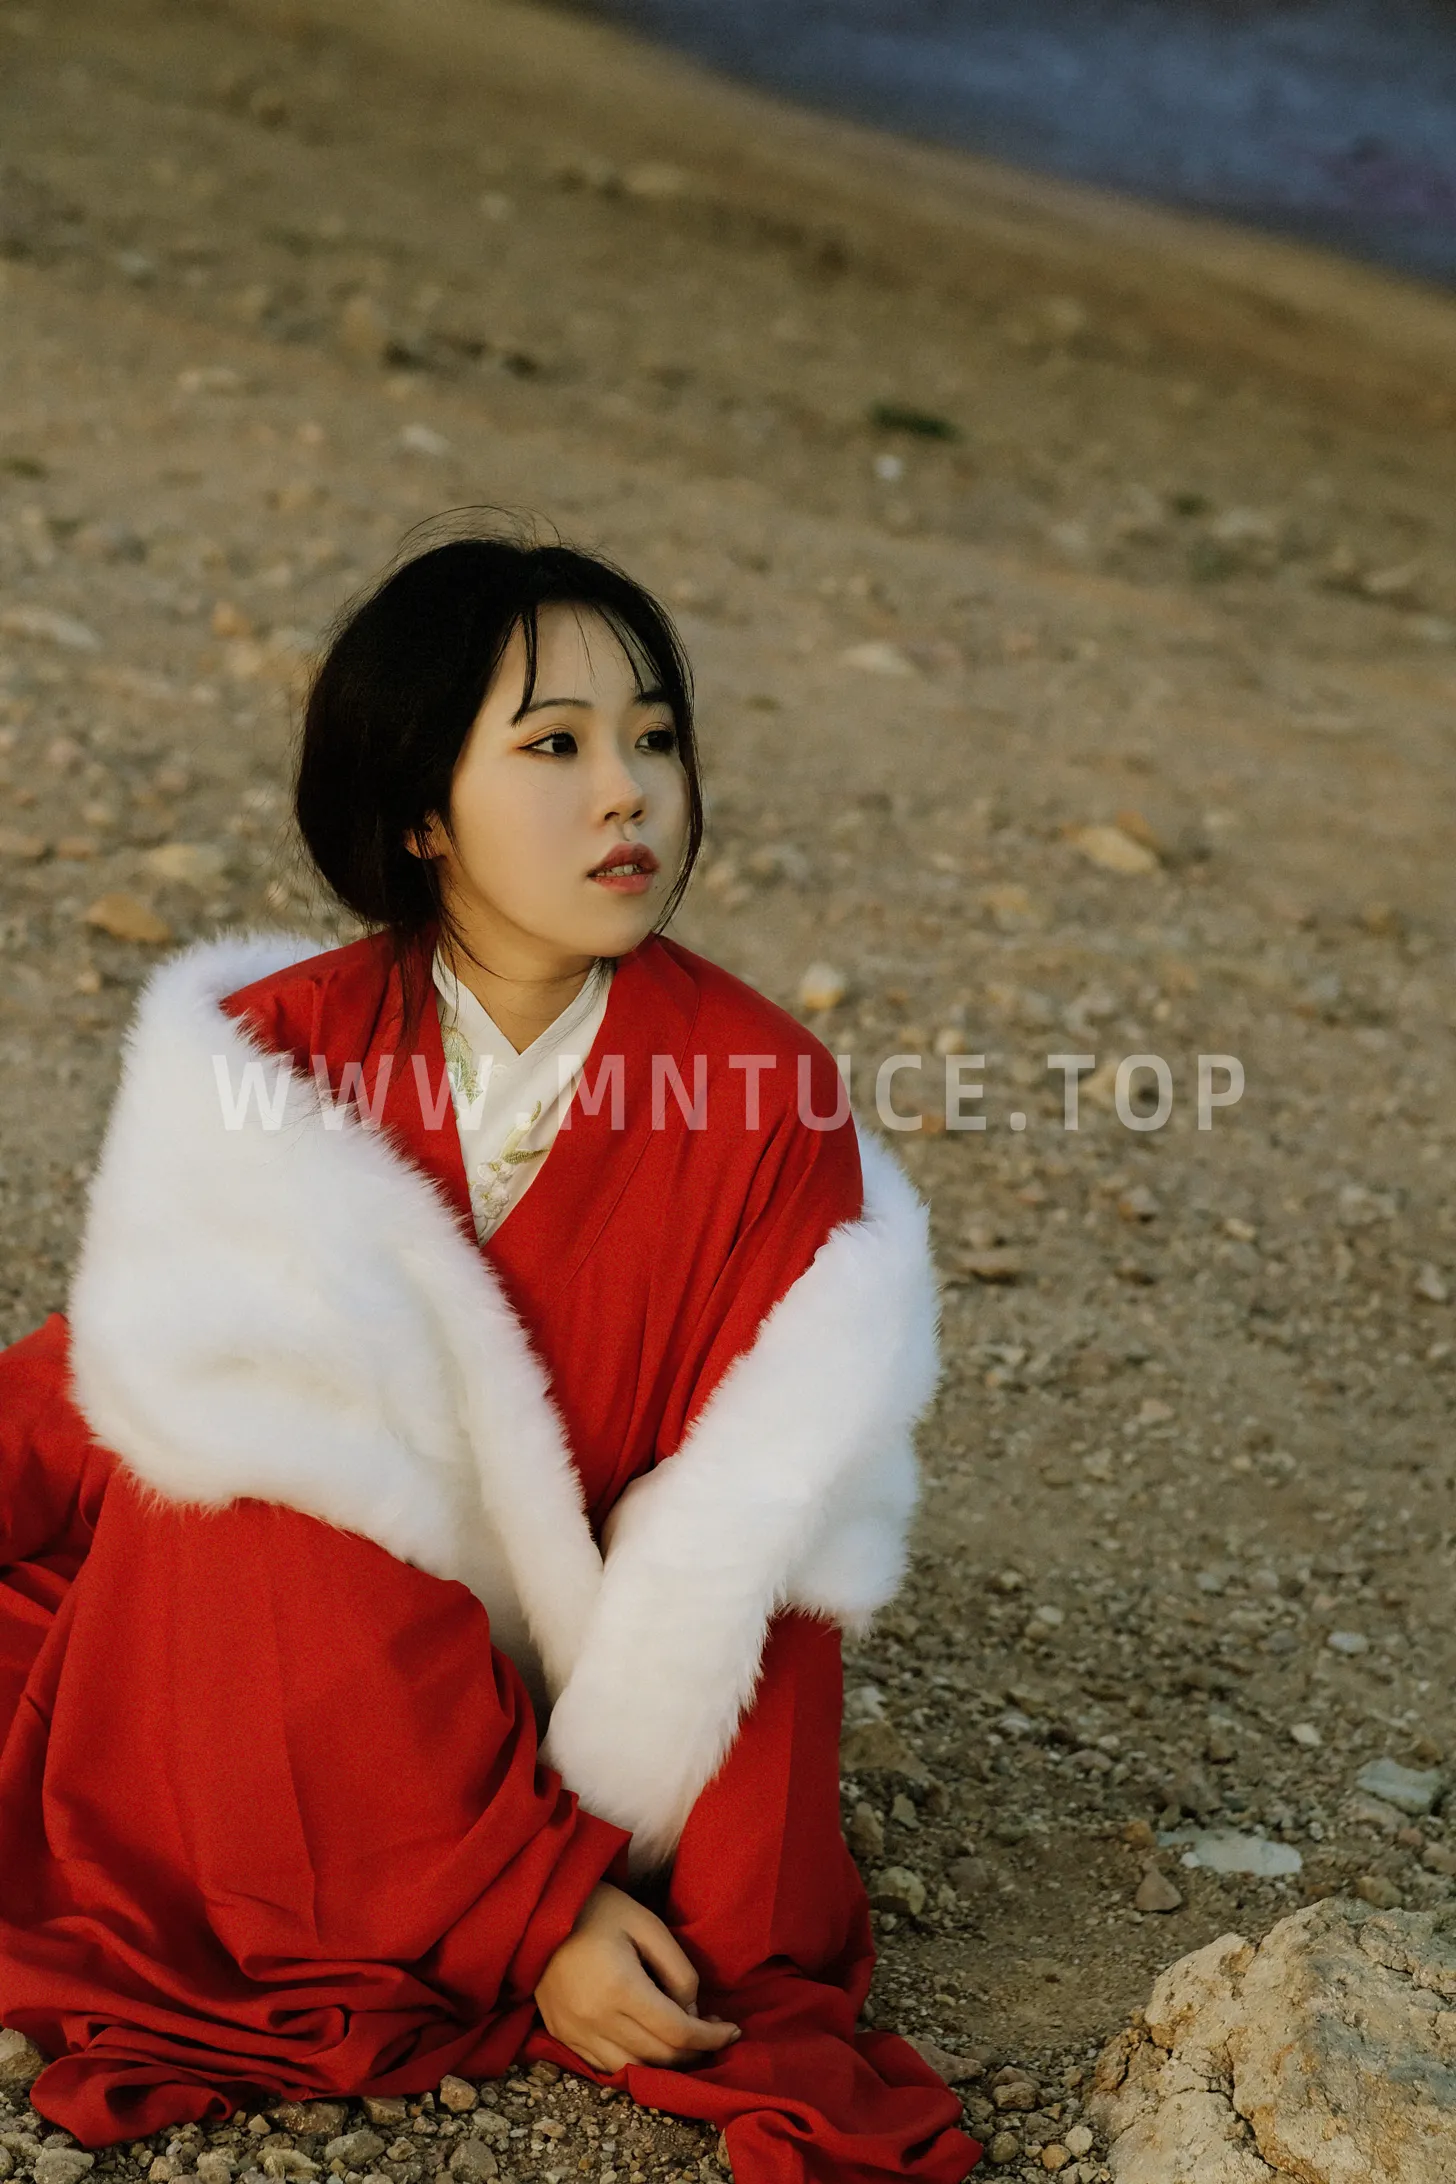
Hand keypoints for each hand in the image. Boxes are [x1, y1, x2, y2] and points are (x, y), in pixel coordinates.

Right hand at [535, 1882, 741, 2072]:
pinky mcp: (562, 2037)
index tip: (732, 2030)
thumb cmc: (599, 1909)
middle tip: (714, 2034)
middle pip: (659, 2056)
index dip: (710, 2037)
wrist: (539, 1910)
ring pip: (634, 2070)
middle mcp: (596, 2020)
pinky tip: (650, 2046)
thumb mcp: (648, 1925)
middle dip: (695, 2052)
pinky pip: (606, 2067)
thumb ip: (678, 1970)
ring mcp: (575, 2033)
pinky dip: (635, 2064)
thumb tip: (693, 2013)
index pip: (677, 2032)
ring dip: (666, 2064)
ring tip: (686, 2044)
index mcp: (620, 1988)